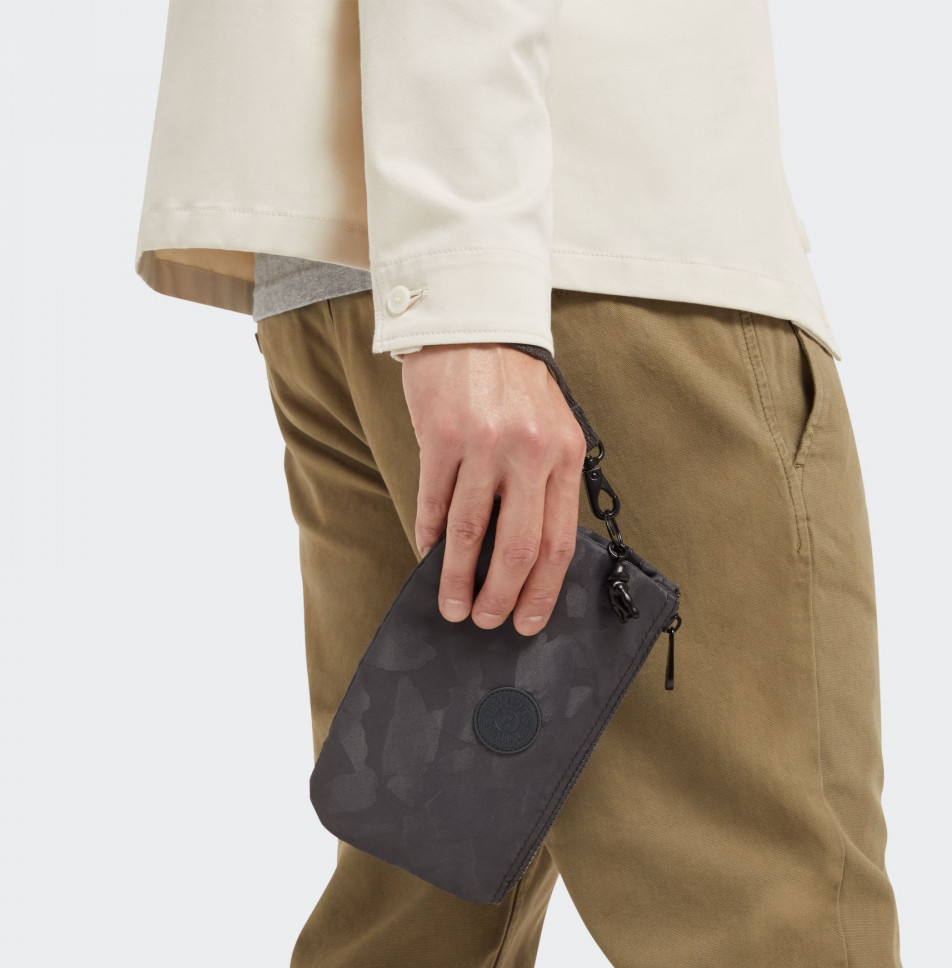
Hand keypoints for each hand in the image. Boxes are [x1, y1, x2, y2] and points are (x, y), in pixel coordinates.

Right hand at [401, 343, 586, 635]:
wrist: (474, 322)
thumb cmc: (514, 380)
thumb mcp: (553, 424)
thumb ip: (548, 480)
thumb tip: (530, 551)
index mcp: (564, 454)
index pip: (558, 540)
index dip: (542, 590)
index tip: (528, 621)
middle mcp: (529, 452)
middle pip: (516, 547)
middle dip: (500, 597)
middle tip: (486, 621)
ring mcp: (483, 445)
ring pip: (468, 534)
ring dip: (456, 578)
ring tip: (450, 605)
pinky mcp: (441, 437)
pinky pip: (433, 502)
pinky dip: (427, 536)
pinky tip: (426, 555)